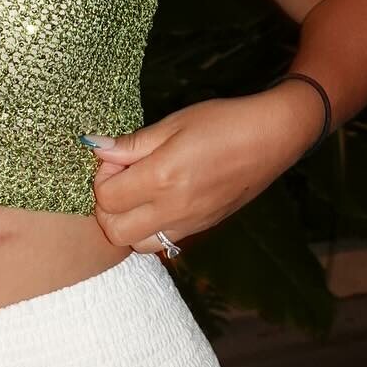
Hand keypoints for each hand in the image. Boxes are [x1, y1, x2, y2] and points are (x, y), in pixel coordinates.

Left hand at [81, 90, 319, 257]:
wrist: (271, 138)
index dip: (102, 177)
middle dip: (107, 207)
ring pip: (137, 244)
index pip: (106, 198)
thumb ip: (132, 144)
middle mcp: (174, 209)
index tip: (115, 158)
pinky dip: (150, 228)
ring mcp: (190, 223)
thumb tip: (95, 149)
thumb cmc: (222, 122)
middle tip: (121, 179)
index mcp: (162, 178)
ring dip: (127, 222)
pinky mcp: (202, 228)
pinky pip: (162, 242)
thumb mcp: (173, 124)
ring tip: (139, 192)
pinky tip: (159, 201)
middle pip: (114, 231)